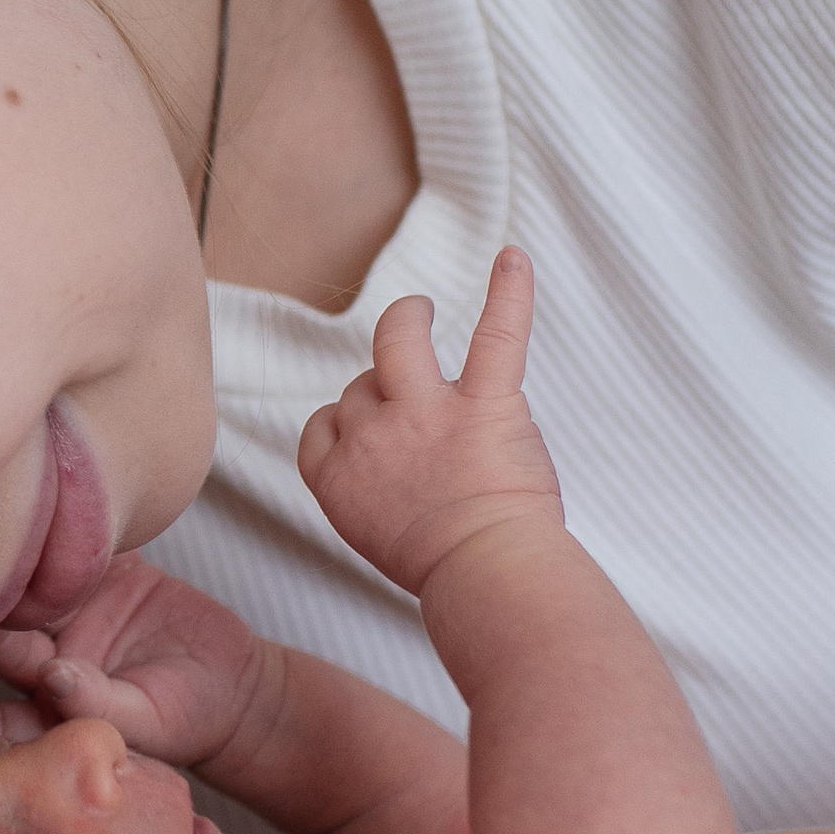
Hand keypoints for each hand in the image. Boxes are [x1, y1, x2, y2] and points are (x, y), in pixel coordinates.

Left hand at [0, 553, 275, 768]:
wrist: (235, 688)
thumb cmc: (185, 721)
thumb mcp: (145, 721)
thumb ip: (96, 703)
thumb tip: (52, 678)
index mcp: (46, 699)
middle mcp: (48, 652)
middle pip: (6, 629)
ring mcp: (75, 609)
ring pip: (37, 582)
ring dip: (23, 563)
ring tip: (10, 541)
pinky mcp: (109, 575)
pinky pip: (85, 548)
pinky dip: (75, 530)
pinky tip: (61, 510)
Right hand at [296, 247, 561, 594]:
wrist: (486, 575)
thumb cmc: (443, 570)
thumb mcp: (374, 537)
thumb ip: (372, 491)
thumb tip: (395, 471)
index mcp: (338, 480)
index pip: (321, 427)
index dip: (343, 423)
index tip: (366, 431)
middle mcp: (372, 438)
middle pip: (359, 388)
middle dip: (379, 389)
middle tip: (410, 402)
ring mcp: (426, 413)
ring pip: (398, 337)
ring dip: (407, 319)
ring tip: (421, 312)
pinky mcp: (484, 403)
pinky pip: (496, 334)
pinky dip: (508, 293)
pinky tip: (512, 258)